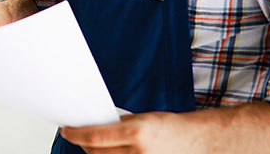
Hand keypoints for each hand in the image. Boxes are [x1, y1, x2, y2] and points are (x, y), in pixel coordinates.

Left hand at [60, 103, 269, 153]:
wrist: (203, 143)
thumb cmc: (175, 128)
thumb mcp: (146, 119)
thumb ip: (122, 125)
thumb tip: (98, 125)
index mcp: (138, 133)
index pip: (94, 137)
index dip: (76, 134)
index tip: (67, 129)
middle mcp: (139, 152)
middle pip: (97, 153)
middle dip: (84, 145)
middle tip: (76, 136)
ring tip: (91, 146)